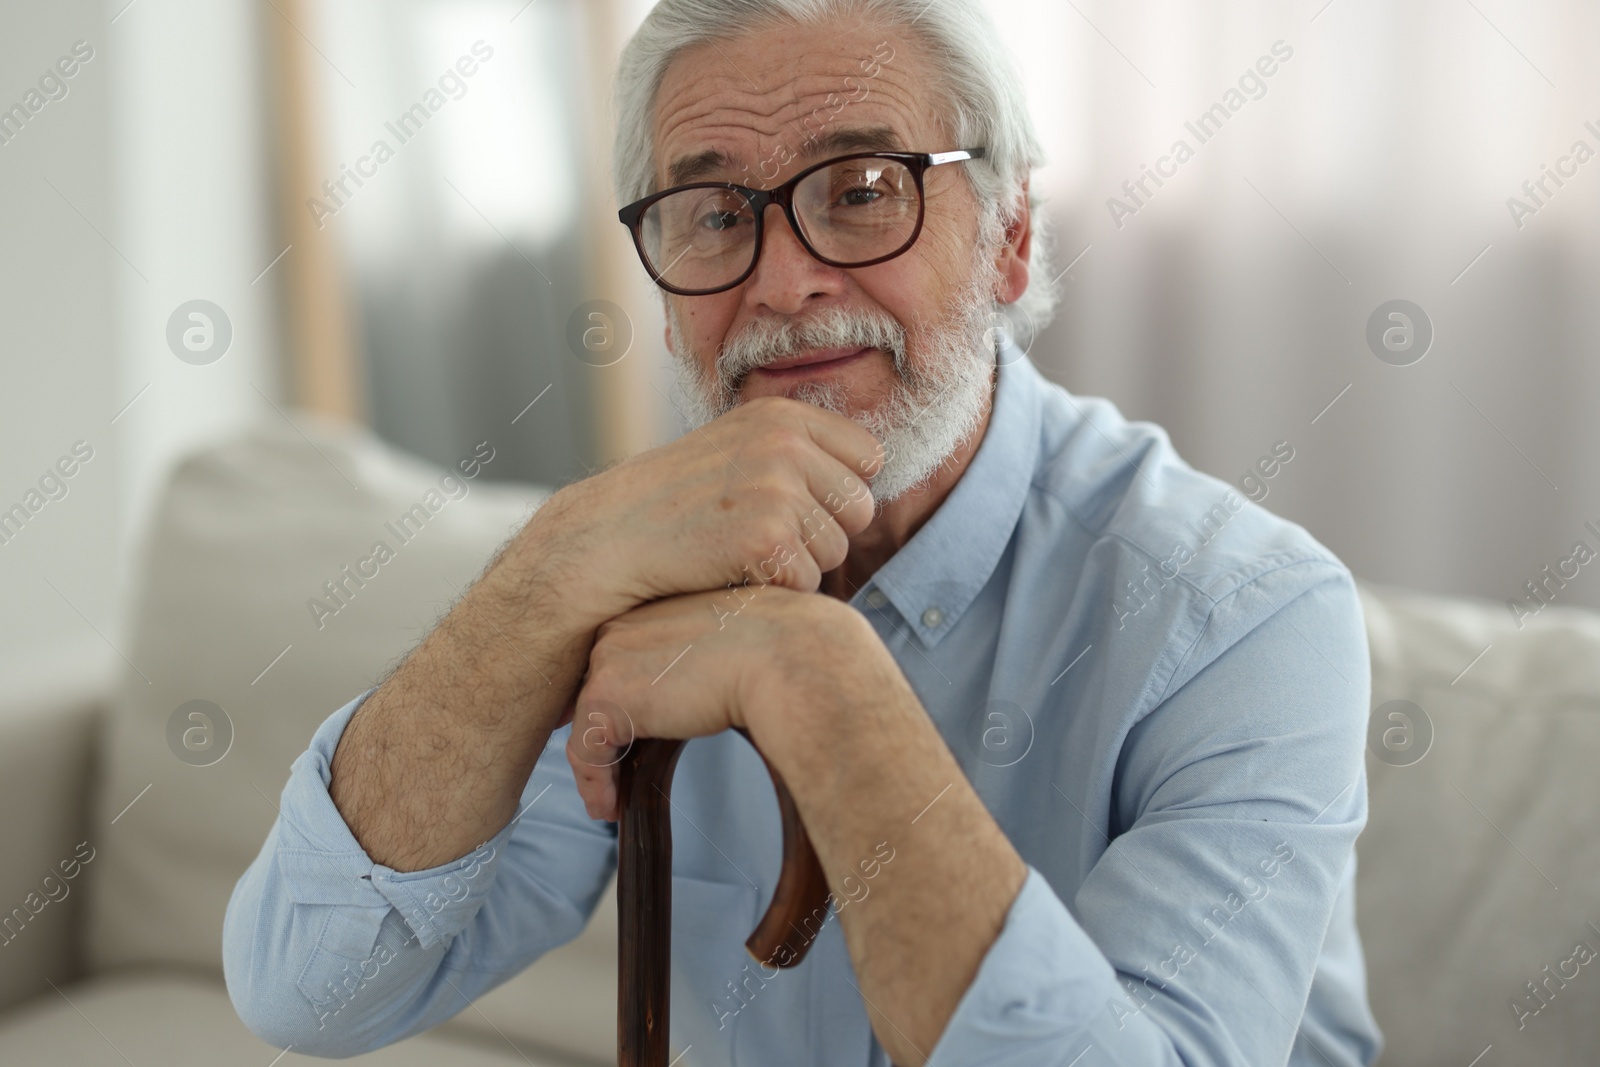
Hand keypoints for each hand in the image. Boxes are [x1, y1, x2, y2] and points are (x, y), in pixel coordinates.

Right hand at [519, 397, 882, 631]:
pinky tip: (732, 573)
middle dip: (824, 533)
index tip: (797, 506)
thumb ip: (796, 450)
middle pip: (860, 509)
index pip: (867, 458)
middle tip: (764, 538)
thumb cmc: (674, 503)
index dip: (838, 492)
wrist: (608, 539)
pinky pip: (808, 580)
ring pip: (836, 550)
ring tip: (740, 552)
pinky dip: (775, 588)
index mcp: (782, 416)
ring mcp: (777, 490)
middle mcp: (786, 444)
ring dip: (798, 564)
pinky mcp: (767, 539)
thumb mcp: (735, 449)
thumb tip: (875, 466)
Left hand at [564, 583, 861, 820]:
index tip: (635, 729)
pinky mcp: (610, 694)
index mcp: (661, 600)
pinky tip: (610, 808)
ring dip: (599, 764)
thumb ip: (717, 651)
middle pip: (602, 683)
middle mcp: (627, 620)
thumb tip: (716, 683)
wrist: (795, 657)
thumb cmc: (792, 647)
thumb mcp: (745, 636)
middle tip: (618, 771)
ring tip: (612, 799)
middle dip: (607, 729)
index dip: (629, 696)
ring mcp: (613, 655)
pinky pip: (586, 749)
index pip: (630, 652)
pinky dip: (595, 782)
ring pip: (588, 718)